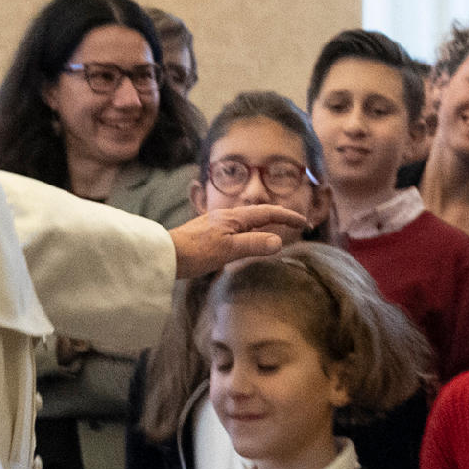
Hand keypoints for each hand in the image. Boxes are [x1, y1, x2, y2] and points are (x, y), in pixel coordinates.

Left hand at [170, 205, 306, 279]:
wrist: (165, 254)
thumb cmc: (195, 251)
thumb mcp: (228, 249)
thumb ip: (254, 244)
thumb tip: (279, 241)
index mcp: (234, 218)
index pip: (267, 213)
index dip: (286, 217)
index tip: (303, 222)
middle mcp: (226, 217)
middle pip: (257, 214)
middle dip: (277, 218)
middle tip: (294, 225)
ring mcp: (216, 224)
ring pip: (246, 221)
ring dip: (263, 224)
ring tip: (274, 230)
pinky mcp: (207, 234)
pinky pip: (236, 229)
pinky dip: (249, 232)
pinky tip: (243, 240)